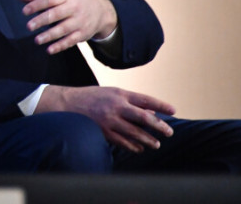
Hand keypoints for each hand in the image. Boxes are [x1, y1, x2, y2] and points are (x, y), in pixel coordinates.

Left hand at [15, 0, 116, 53]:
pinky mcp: (83, 34)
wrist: (101, 10)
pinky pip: (71, 41)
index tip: (24, 11)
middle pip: (56, 14)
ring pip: (64, 29)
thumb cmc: (72, 1)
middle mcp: (74, 7)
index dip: (37, 4)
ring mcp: (80, 21)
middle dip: (42, 20)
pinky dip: (60, 46)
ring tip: (37, 40)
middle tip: (29, 26)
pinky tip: (49, 50)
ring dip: (50, 35)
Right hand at [37, 85, 175, 152]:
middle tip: (169, 132)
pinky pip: (122, 141)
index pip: (145, 99)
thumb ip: (128, 100)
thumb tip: (149, 110)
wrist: (67, 103)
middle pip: (144, 117)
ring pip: (135, 132)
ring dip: (148, 139)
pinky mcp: (103, 131)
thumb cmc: (91, 96)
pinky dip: (133, 146)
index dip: (161, 105)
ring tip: (156, 144)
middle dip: (159, 126)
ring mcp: (109, 120)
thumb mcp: (110, 92)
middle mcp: (116, 106)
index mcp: (119, 93)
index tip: (173, 110)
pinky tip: (139, 148)